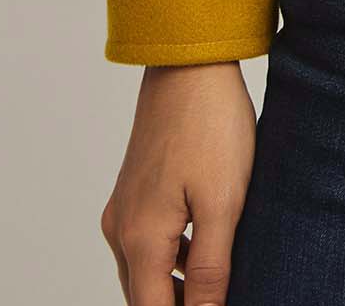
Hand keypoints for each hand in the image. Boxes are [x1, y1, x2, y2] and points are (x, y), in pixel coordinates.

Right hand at [100, 62, 256, 303]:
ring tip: (221, 285)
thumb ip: (211, 268)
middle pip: (145, 297)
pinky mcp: (135, 191)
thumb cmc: (211, 125)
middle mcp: (122, 229)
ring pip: (145, 272)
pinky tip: (208, 252)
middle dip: (180, 305)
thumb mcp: (223, 202)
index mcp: (140, 238)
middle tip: (223, 296)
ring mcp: (125, 208)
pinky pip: (148, 243)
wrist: (191, 64)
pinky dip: (173, 259)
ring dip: (177, 287)